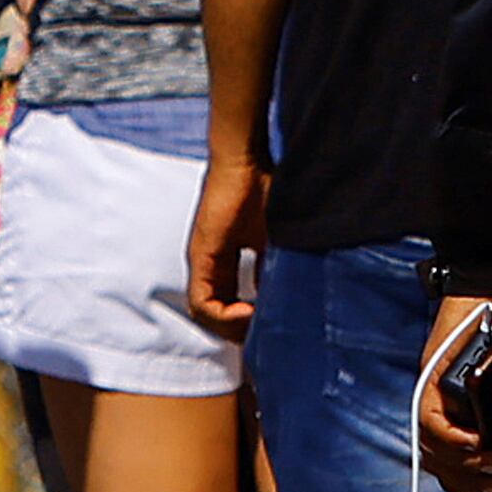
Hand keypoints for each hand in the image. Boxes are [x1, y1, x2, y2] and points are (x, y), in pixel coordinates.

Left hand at [185, 153, 268, 330]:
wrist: (246, 158)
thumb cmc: (264, 188)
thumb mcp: (275, 239)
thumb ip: (275, 268)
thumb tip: (291, 299)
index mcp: (224, 262)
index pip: (229, 306)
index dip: (249, 322)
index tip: (273, 323)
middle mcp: (208, 265)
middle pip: (215, 316)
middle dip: (242, 331)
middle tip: (267, 334)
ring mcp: (201, 261)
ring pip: (205, 314)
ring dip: (233, 326)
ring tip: (259, 324)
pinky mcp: (201, 256)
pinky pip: (202, 302)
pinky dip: (224, 315)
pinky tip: (250, 311)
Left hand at [415, 295, 491, 491]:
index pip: (475, 464)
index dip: (482, 487)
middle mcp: (464, 411)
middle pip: (452, 466)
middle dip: (475, 485)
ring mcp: (446, 396)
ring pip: (437, 450)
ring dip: (464, 467)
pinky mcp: (434, 378)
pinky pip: (429, 420)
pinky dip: (450, 439)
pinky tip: (474, 445)